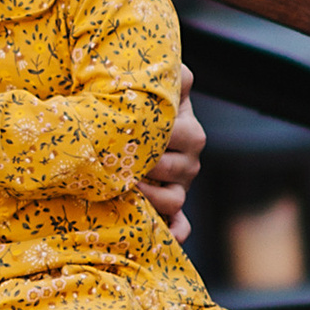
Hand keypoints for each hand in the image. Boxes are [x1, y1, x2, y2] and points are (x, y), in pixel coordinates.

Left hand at [139, 67, 202, 241]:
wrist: (131, 127)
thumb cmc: (139, 103)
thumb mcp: (157, 86)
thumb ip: (173, 76)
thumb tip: (182, 72)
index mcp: (189, 130)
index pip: (179, 134)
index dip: (155, 135)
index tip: (128, 132)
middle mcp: (189, 160)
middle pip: (177, 169)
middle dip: (148, 166)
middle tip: (119, 162)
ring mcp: (181, 186)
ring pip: (174, 199)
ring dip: (152, 198)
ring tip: (125, 188)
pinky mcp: (172, 208)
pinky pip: (180, 225)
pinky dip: (174, 232)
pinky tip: (165, 237)